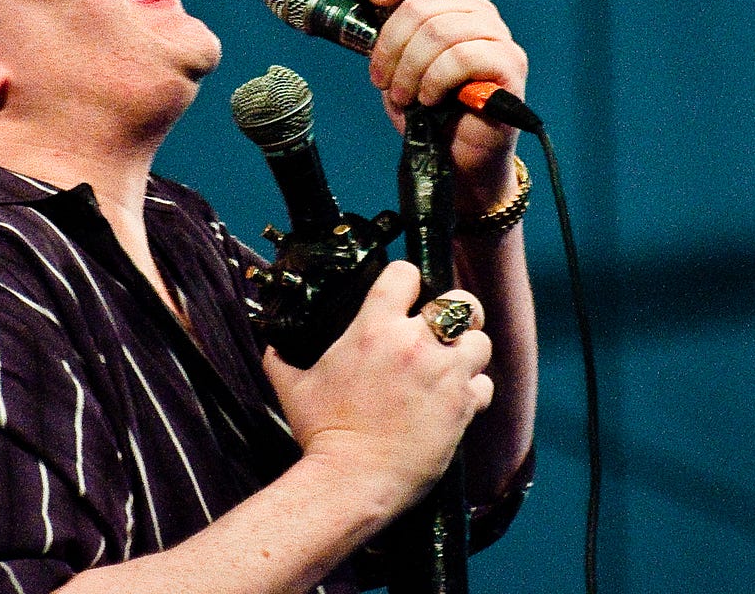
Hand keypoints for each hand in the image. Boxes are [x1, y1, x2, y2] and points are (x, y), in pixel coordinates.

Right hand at [263, 261, 492, 518]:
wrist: (351, 480)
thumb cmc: (322, 433)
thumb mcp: (292, 388)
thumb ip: (281, 359)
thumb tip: (271, 346)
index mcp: (373, 328)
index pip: (404, 273)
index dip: (406, 280)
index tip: (405, 295)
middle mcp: (415, 343)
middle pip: (459, 300)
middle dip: (455, 310)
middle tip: (443, 327)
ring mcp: (444, 373)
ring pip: (479, 340)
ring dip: (468, 350)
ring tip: (452, 364)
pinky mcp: (462, 405)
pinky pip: (484, 383)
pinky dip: (474, 388)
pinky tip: (456, 398)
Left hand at [359, 0, 528, 213]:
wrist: (453, 160)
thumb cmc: (429, 111)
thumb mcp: (397, 63)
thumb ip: (388, 23)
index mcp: (455, 7)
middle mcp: (482, 17)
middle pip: (424, 8)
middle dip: (391, 47)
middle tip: (382, 81)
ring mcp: (500, 41)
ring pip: (440, 32)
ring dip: (410, 69)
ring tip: (405, 96)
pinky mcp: (509, 68)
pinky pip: (462, 57)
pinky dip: (434, 80)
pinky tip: (430, 100)